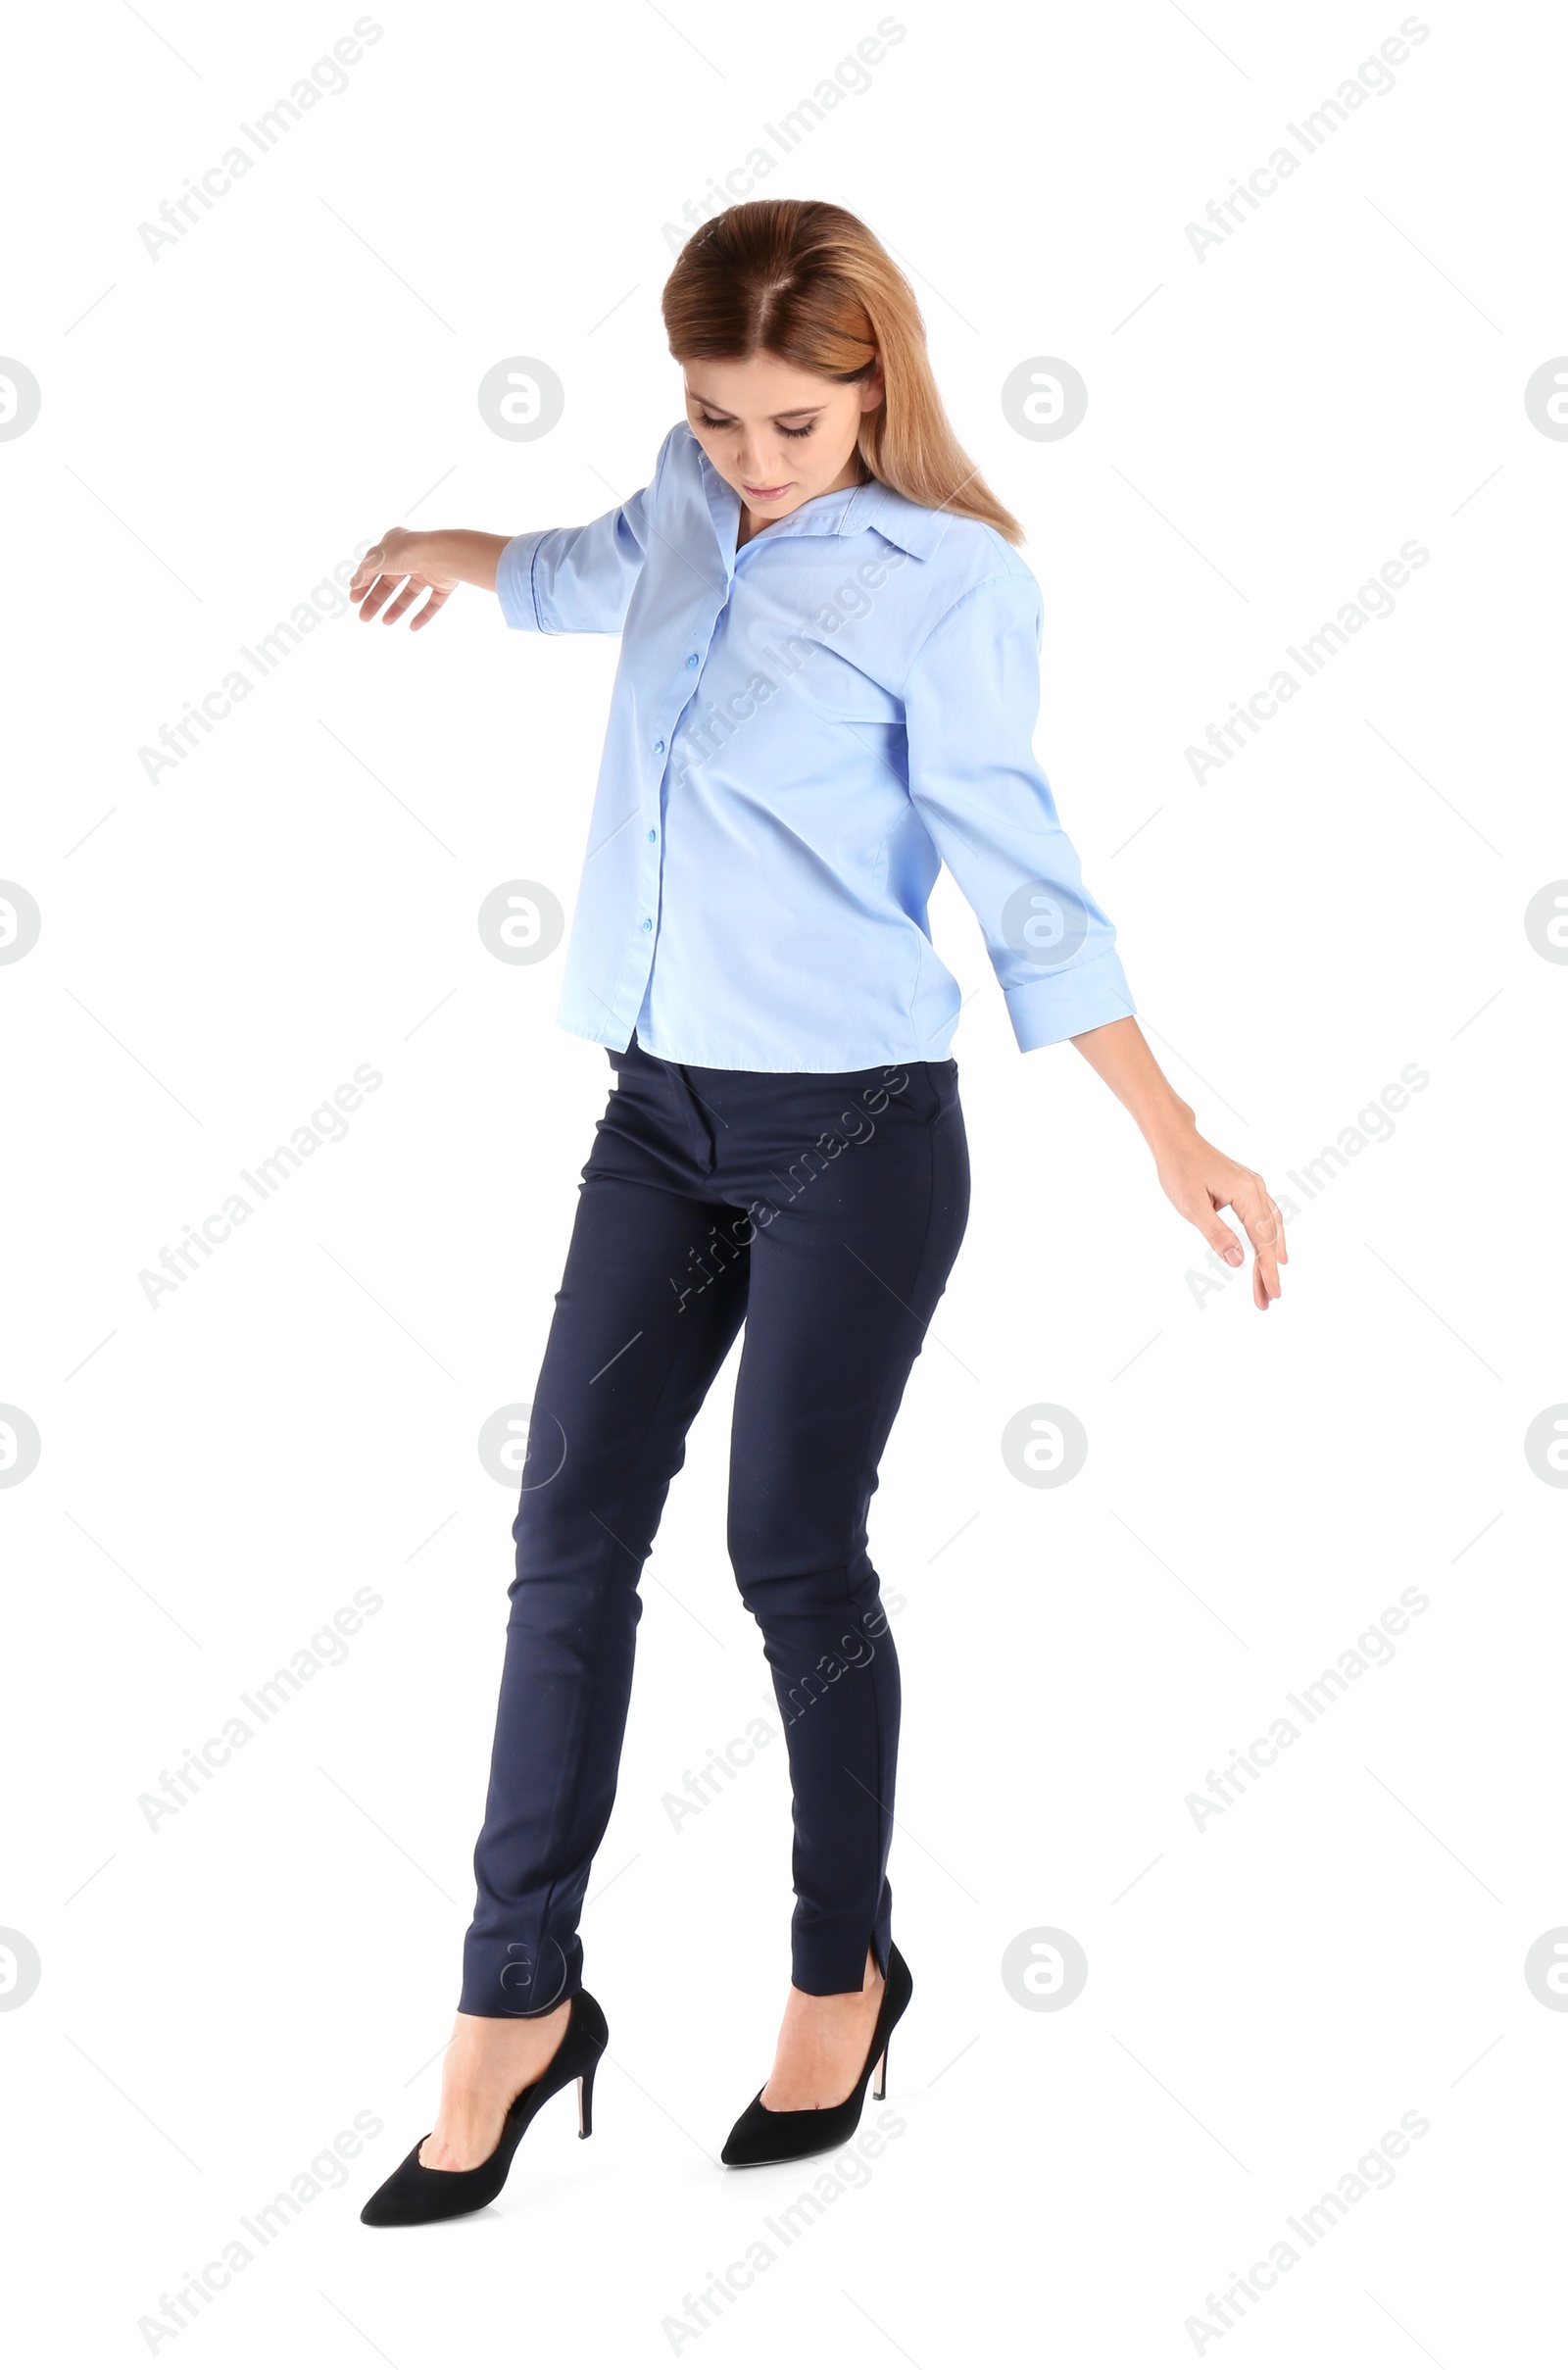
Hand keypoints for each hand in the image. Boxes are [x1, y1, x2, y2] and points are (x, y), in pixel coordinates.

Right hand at [350, 529, 460, 629]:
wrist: (440, 556)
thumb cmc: (405, 552)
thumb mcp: (376, 560)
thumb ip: (364, 573)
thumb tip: (353, 584)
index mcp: (395, 544)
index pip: (375, 566)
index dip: (364, 583)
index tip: (354, 600)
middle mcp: (411, 556)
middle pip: (391, 582)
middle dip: (376, 600)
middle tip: (364, 617)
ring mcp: (429, 570)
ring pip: (410, 593)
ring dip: (397, 608)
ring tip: (386, 622)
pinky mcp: (444, 584)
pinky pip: (433, 602)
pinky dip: (423, 615)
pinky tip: (413, 627)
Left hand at [1154, 1124, 1285, 1310]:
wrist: (1176, 1141)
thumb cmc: (1180, 1170)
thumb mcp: (1192, 1207)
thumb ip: (1216, 1234)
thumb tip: (1238, 1262)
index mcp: (1246, 1193)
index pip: (1262, 1239)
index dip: (1267, 1269)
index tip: (1273, 1293)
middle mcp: (1257, 1189)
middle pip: (1269, 1236)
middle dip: (1268, 1269)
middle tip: (1268, 1300)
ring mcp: (1254, 1186)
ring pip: (1270, 1227)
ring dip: (1270, 1257)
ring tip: (1269, 1285)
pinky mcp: (1248, 1187)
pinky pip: (1266, 1217)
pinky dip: (1269, 1237)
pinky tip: (1272, 1252)